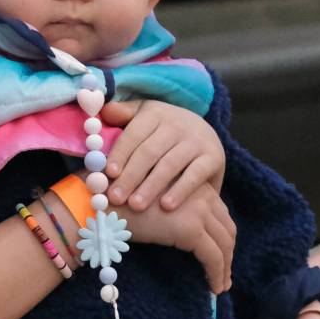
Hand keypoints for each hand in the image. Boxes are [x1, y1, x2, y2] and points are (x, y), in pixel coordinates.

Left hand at [101, 100, 225, 211]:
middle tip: (115, 197)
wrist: (204, 136)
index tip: (108, 174)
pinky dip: (180, 190)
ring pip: (169, 164)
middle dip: (130, 176)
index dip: (120, 153)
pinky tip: (166, 206)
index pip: (134, 134)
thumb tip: (106, 111)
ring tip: (135, 205)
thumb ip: (124, 115)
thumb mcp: (143, 117)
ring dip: (150, 186)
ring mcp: (196, 140)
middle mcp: (177, 124)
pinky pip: (195, 175)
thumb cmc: (162, 132)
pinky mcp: (213, 156)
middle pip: (149, 152)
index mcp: (155, 113)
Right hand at [120, 184, 234, 292]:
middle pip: (226, 227)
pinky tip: (214, 288)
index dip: (221, 235)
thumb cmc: (116, 201)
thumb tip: (182, 232)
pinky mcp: (191, 229)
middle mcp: (200, 192)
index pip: (218, 212)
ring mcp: (198, 210)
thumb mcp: (152, 199)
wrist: (101, 203)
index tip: (219, 253)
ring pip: (224, 244)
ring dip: (225, 266)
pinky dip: (217, 274)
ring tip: (221, 284)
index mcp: (192, 182)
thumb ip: (172, 208)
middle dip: (228, 252)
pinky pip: (213, 257)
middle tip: (224, 274)